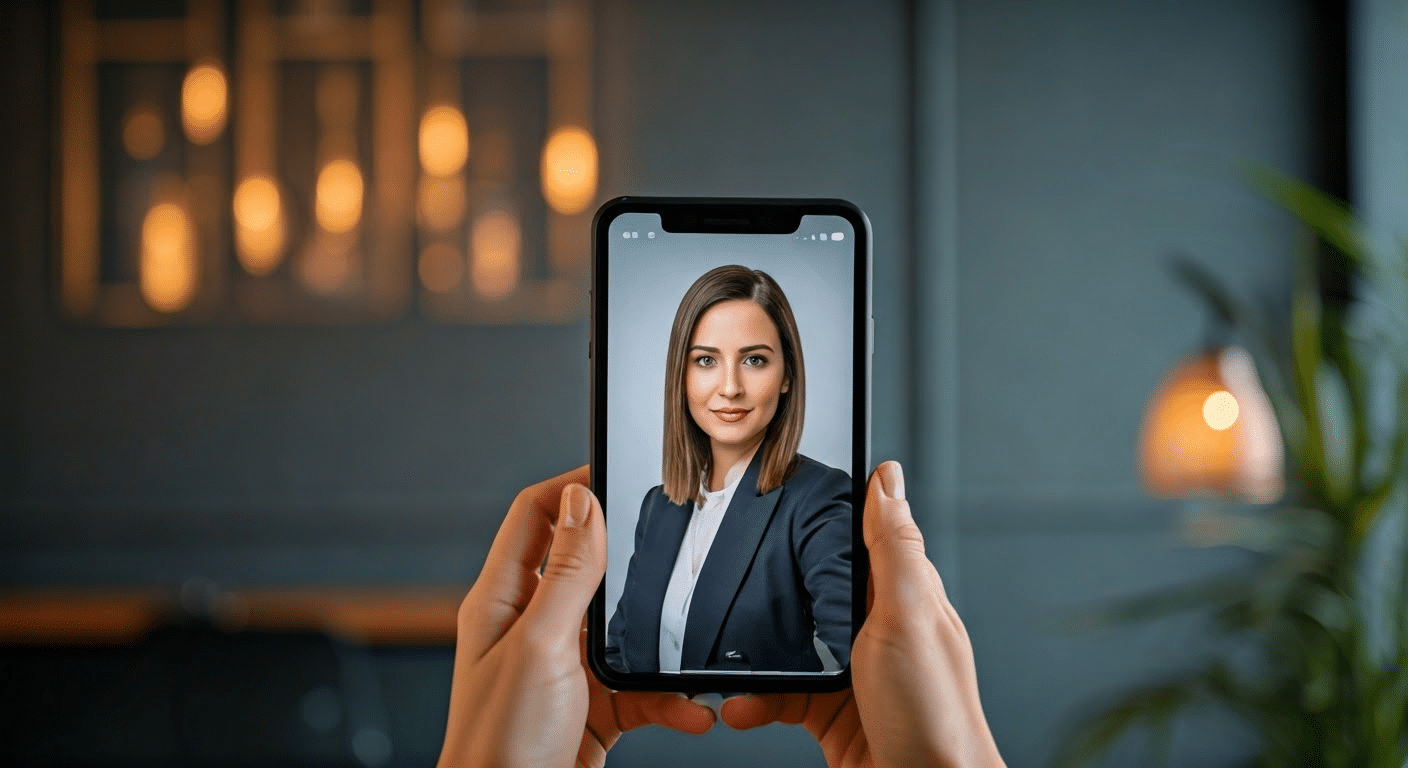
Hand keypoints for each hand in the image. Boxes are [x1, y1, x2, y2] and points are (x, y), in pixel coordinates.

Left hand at [437, 467, 715, 767]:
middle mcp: (530, 628)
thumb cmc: (501, 743)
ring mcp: (561, 670)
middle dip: (630, 558)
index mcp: (502, 600)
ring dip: (658, 641)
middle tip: (672, 539)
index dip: (571, 486)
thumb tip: (581, 499)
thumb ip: (567, 573)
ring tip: (689, 637)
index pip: (533, 515)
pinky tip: (689, 709)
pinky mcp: (590, 711)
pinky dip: (668, 700)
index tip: (615, 469)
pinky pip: (639, 692)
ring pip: (621, 632)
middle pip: (584, 566)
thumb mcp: (542, 645)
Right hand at [720, 461, 1004, 767]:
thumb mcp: (908, 616)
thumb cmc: (934, 716)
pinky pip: (780, 695)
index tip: (782, 497)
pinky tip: (741, 704)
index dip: (827, 518)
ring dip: (755, 653)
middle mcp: (879, 632)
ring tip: (727, 655)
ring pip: (790, 645)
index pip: (864, 539)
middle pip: (816, 589)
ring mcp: (853, 675)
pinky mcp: (830, 714)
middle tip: (735, 575)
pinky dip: (755, 700)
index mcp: (904, 597)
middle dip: (775, 586)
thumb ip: (893, 548)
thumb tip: (889, 477)